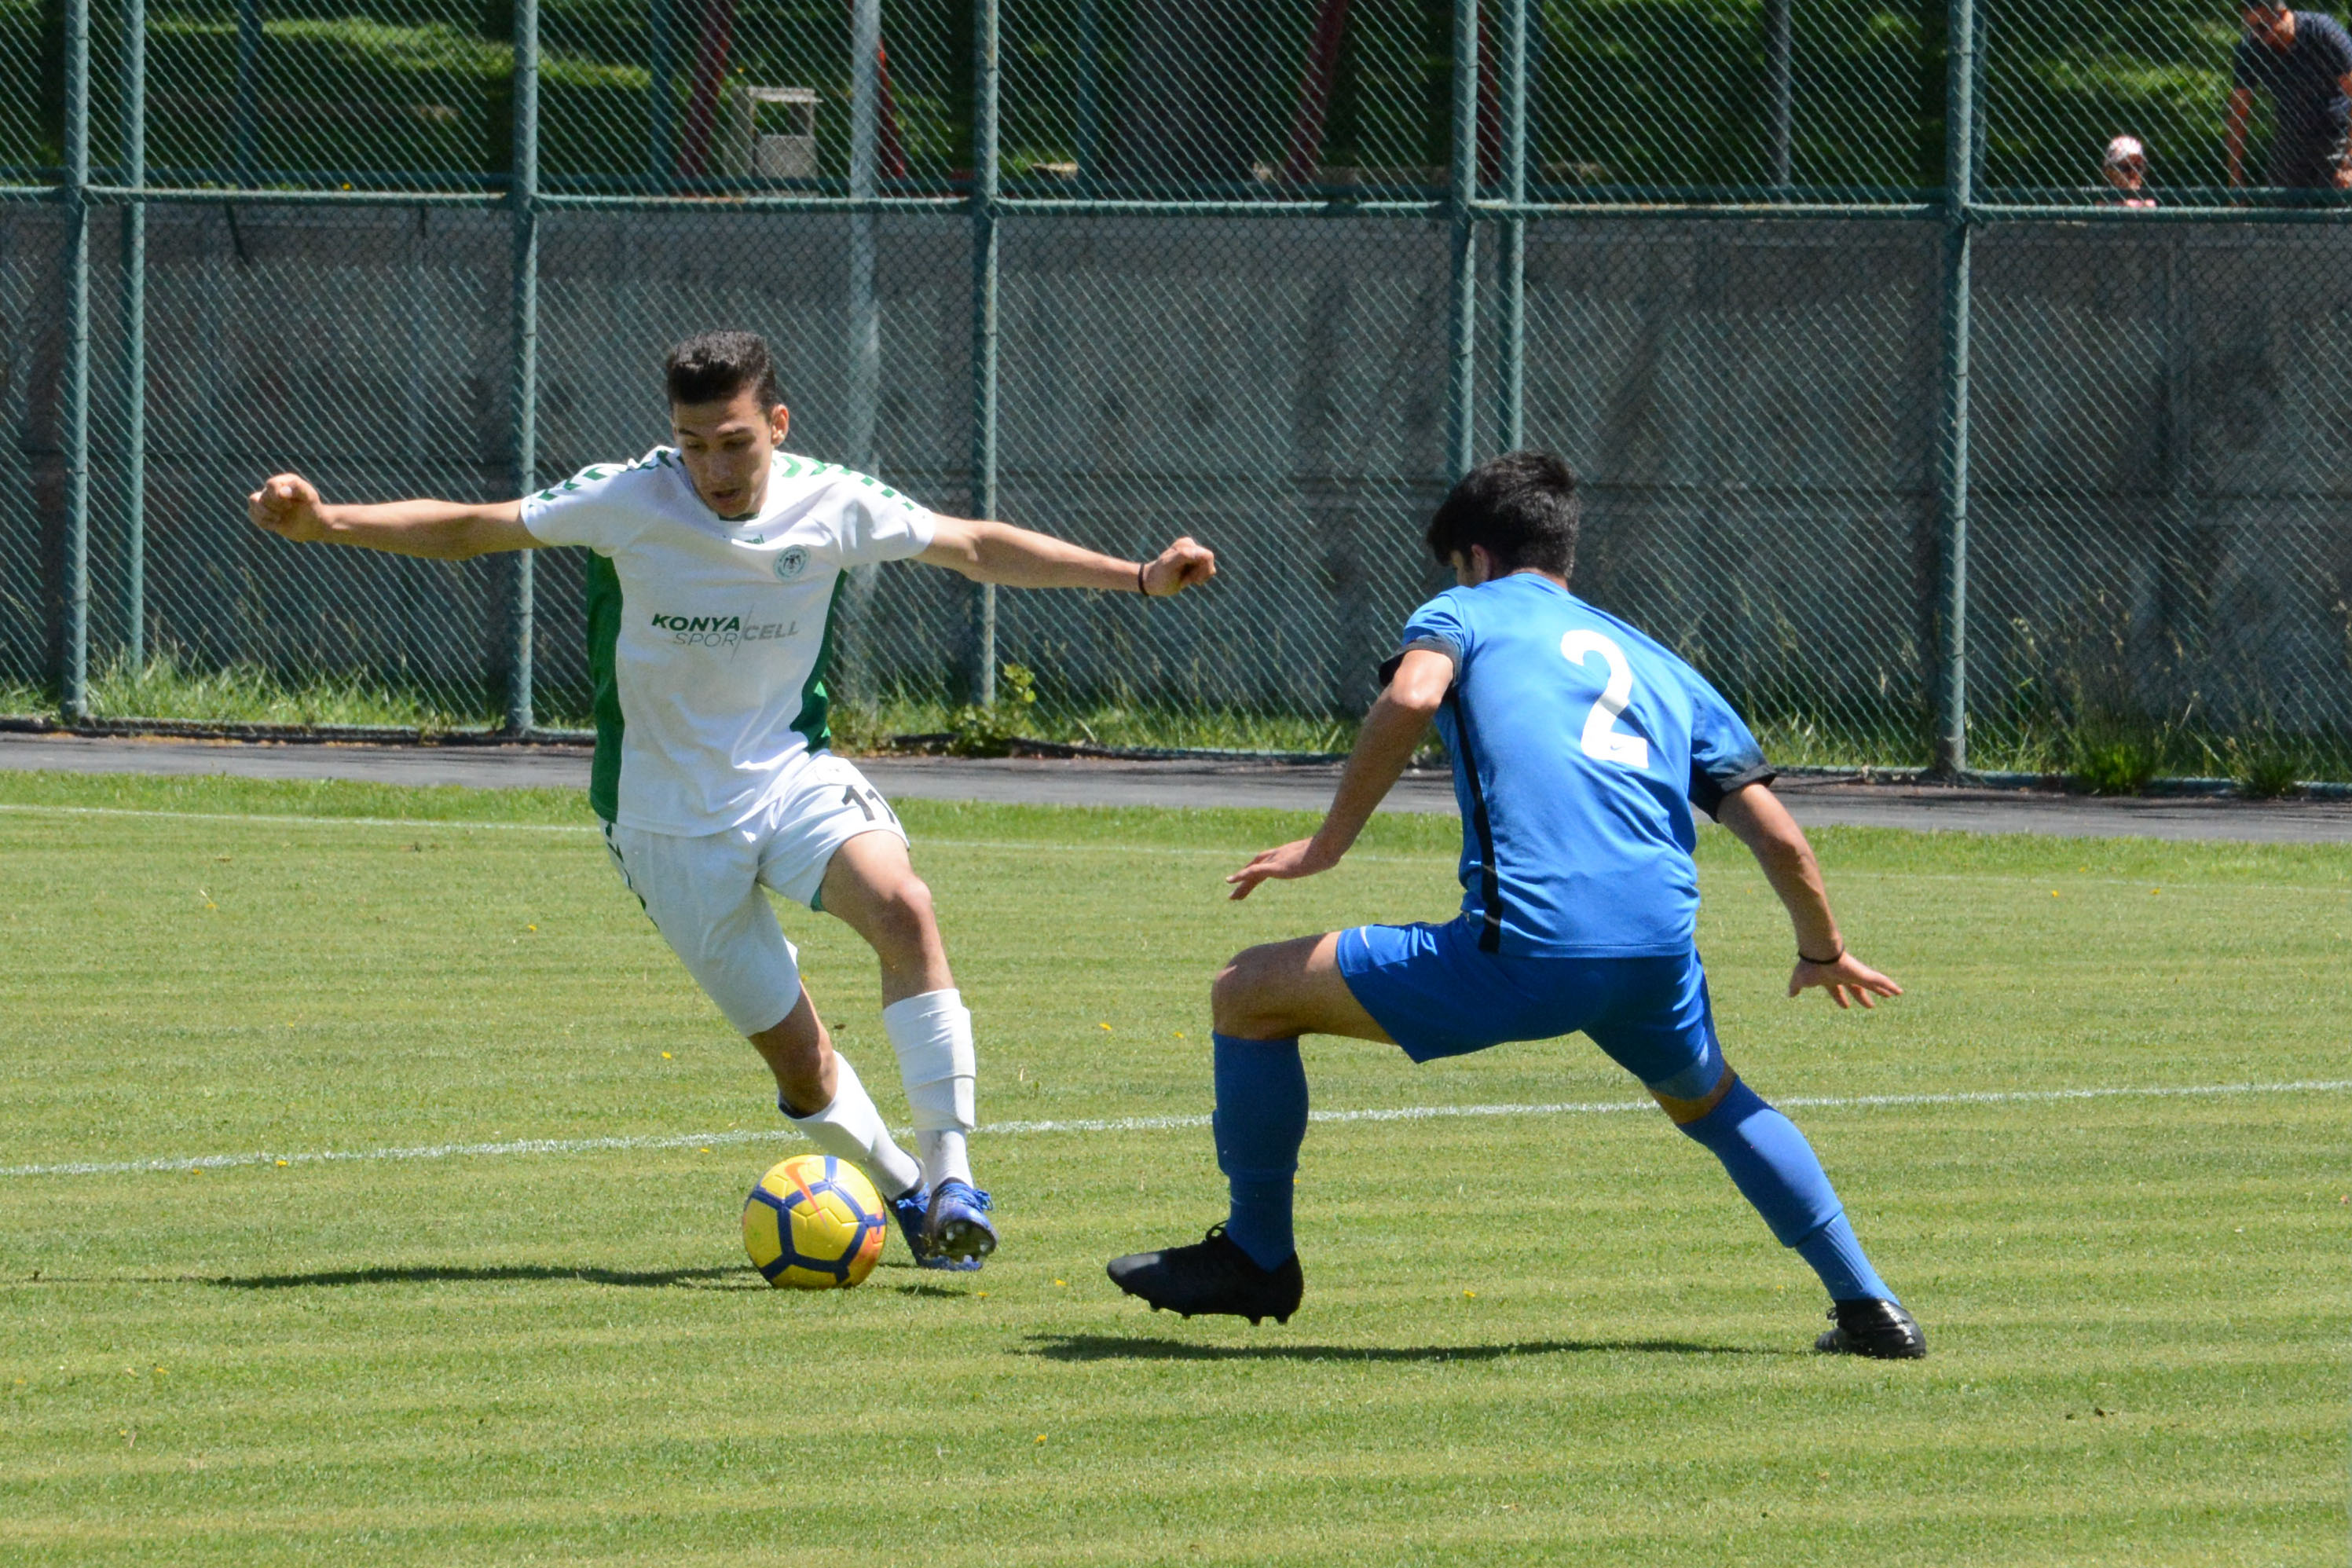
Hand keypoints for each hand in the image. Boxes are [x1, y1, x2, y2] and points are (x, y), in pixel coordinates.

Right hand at [247, 473, 329, 543]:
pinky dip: (262, 521)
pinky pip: (252, 513)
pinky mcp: (263, 511)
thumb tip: (282, 492)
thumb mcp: (310, 498)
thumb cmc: (312, 508)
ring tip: (278, 518)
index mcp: (284, 481)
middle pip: (262, 495)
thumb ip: (299, 489)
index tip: (289, 506)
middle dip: (274, 506)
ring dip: (264, 513)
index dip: (276, 496)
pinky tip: (275, 525)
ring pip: (253, 501)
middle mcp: (273, 489)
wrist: (311, 524)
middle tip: (287, 511)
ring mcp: (266, 499)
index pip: (271, 484)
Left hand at [1141, 536, 1216, 597]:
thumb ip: (1184, 556)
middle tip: (1183, 581)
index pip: (1207, 556)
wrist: (1153, 582)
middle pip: (1209, 562)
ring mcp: (1195, 555)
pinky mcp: (1196, 563)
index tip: (1187, 579)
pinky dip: (1199, 579)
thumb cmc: (1161, 575)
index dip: (1201, 570)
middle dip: (1199, 575)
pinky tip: (1188, 580)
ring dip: (1198, 578)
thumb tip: (1199, 552)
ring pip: (1209, 568)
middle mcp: (1192, 546)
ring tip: (1184, 580)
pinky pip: (1208, 571)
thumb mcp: (1170, 566)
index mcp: (1186, 544)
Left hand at [1226, 837, 1337, 899]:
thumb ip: (1324, 856)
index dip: (1254, 869)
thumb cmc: (1330, 848)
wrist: (1328, 845)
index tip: (1247, 878)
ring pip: (1252, 872)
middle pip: (1255, 867)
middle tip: (1234, 892)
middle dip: (1244, 879)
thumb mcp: (1326, 854)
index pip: (1265, 860)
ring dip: (1241, 884)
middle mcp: (1278, 855)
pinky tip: (1231, 881)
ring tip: (1231, 896)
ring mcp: (1276, 860)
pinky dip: (1241, 876)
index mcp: (1286, 853)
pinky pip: (1254, 872)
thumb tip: (1335, 856)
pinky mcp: (1277, 867)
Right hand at [1788, 951, 1902, 1009]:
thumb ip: (1796, 987)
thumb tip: (1788, 995)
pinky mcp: (1864, 974)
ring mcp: (1856, 974)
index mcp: (1830, 979)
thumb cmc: (1810, 966)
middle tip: (1870, 1006)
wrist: (1819, 954)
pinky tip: (1900, 991)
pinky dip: (1890, 985)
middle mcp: (1844, 976)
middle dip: (1863, 997)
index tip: (1846, 1006)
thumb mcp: (1800, 980)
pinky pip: (1881, 981)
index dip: (1841, 999)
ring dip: (1883, 990)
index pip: (1837, 991)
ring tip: (1894, 995)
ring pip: (1872, 984)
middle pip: (1857, 989)